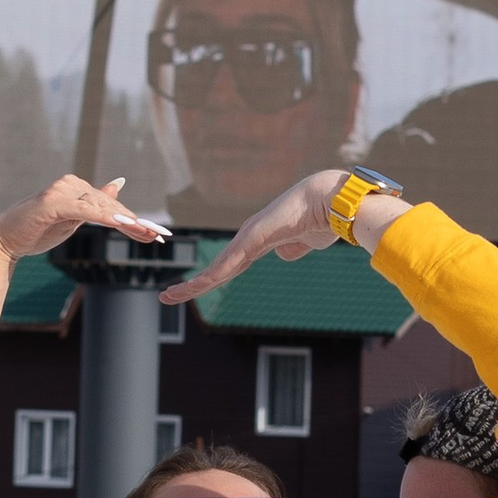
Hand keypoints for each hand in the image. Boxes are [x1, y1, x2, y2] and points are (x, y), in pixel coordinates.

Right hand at [0, 172, 165, 264]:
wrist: (6, 239)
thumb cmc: (38, 230)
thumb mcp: (73, 219)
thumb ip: (95, 205)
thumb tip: (118, 184)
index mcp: (77, 187)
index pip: (112, 205)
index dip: (134, 220)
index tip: (157, 235)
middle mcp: (71, 184)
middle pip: (111, 205)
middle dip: (136, 223)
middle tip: (159, 237)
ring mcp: (62, 191)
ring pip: (102, 207)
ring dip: (127, 222)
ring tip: (147, 234)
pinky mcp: (53, 203)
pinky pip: (84, 210)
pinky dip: (104, 217)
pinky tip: (121, 224)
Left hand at [164, 165, 381, 307]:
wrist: (330, 200)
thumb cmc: (323, 219)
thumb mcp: (306, 244)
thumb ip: (293, 249)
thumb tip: (282, 256)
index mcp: (259, 243)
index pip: (229, 268)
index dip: (211, 281)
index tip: (194, 290)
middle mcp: (248, 238)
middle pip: (215, 269)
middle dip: (191, 285)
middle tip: (166, 296)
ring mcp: (249, 236)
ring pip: (216, 267)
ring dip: (193, 284)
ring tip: (169, 296)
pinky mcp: (255, 235)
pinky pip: (232, 260)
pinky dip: (216, 273)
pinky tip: (201, 284)